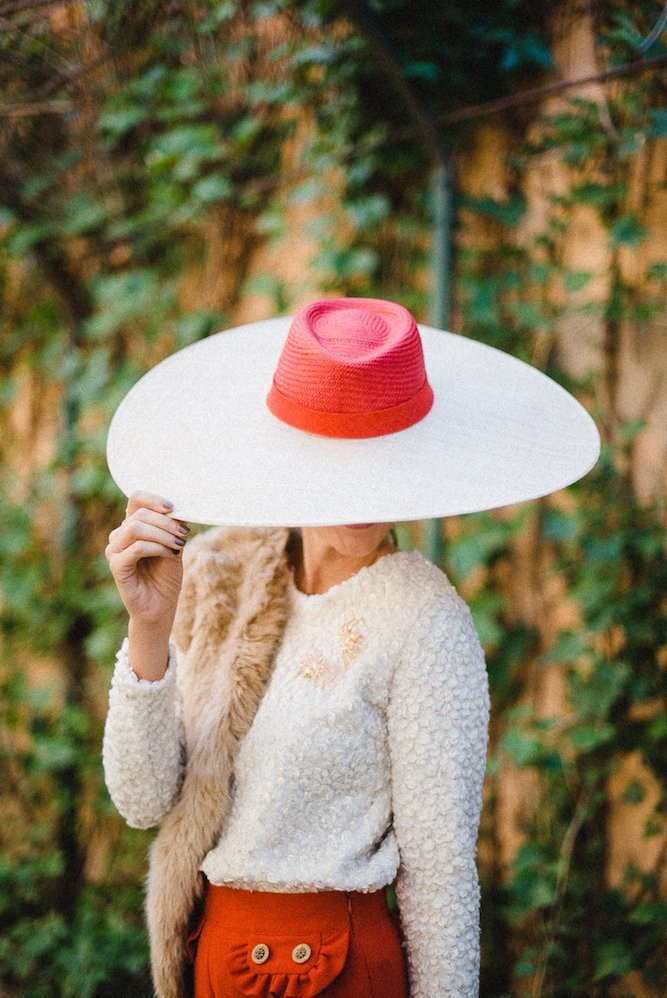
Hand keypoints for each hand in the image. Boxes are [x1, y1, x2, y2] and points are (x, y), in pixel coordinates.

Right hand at [106, 491, 186, 629]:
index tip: (173, 508)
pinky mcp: (116, 566)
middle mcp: (119, 535)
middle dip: (166, 522)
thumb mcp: (173, 545)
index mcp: (132, 526)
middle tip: (184, 533)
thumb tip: (179, 509)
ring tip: (178, 545)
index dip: (154, 499)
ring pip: (136, 528)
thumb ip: (172, 527)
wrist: (160, 606)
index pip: (136, 499)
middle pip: (139, 514)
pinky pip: (137, 547)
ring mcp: (114, 550)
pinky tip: (170, 555)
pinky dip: (158, 548)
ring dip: (163, 534)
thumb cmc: (166, 576)